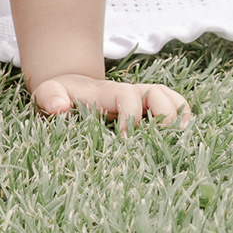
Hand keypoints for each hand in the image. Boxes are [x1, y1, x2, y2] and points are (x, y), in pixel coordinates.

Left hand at [32, 73, 192, 128]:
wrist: (70, 88)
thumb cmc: (59, 95)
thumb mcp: (47, 93)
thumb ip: (50, 97)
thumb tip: (59, 108)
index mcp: (108, 92)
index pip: (128, 96)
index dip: (130, 116)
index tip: (125, 140)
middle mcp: (131, 93)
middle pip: (159, 93)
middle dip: (165, 116)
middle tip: (162, 144)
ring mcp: (143, 100)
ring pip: (173, 99)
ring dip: (181, 117)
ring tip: (181, 143)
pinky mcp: (150, 109)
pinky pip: (177, 108)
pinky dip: (185, 122)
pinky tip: (183, 143)